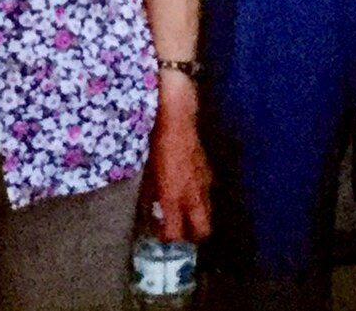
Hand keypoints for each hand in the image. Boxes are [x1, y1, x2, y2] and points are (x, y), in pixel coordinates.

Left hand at [144, 79, 211, 241]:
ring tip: (187, 214)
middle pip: (203, 230)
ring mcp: (203, 183)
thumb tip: (151, 209)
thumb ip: (150, 195)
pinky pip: (208, 193)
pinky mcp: (209, 171)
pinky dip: (201, 198)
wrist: (176, 118)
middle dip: (193, 236)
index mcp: (173, 197)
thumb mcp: (146, 173)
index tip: (161, 236)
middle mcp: (192, 195)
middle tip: (181, 232)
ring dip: (199, 217)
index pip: (174, 233)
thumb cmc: (155, 144)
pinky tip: (192, 190)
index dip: (167, 238)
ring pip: (208, 212)